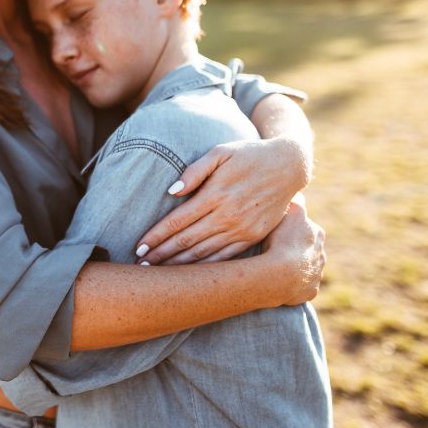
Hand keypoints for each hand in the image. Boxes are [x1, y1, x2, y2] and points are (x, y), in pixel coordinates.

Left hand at [136, 138, 307, 264]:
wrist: (289, 165)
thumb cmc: (249, 154)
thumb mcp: (221, 152)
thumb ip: (195, 170)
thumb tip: (171, 191)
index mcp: (215, 194)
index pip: (177, 221)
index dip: (156, 236)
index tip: (139, 247)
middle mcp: (227, 215)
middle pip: (186, 241)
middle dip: (161, 255)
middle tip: (140, 265)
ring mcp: (242, 229)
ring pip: (204, 254)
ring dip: (179, 265)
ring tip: (158, 273)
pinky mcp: (253, 237)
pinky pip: (225, 257)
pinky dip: (206, 267)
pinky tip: (191, 274)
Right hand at [260, 202, 325, 305]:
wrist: (280, 275)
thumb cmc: (281, 241)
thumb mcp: (290, 212)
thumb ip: (297, 200)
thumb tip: (300, 192)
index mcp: (318, 234)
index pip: (306, 227)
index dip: (291, 228)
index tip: (278, 231)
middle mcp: (322, 255)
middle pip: (308, 249)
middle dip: (296, 249)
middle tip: (275, 249)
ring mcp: (317, 275)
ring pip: (306, 268)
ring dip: (295, 267)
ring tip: (276, 267)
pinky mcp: (311, 292)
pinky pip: (301, 286)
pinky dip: (293, 284)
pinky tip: (280, 282)